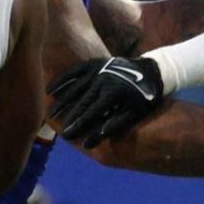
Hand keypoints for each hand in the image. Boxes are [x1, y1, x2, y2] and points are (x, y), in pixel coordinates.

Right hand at [49, 56, 165, 146]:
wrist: (153, 71)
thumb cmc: (146, 96)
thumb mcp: (137, 113)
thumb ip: (116, 125)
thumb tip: (93, 139)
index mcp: (113, 93)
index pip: (91, 113)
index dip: (79, 125)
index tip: (68, 135)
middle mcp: (102, 80)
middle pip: (81, 101)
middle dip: (69, 116)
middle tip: (57, 129)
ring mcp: (97, 70)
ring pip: (74, 87)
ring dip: (62, 101)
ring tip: (51, 113)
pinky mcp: (94, 63)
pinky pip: (74, 71)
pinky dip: (62, 80)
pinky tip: (51, 90)